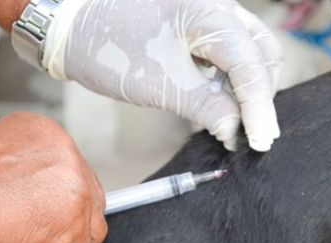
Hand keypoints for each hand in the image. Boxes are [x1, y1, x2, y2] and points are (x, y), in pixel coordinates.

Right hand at [0, 113, 106, 242]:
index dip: (59, 212)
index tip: (43, 232)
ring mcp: (73, 185)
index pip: (69, 180)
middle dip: (65, 238)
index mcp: (43, 134)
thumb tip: (35, 221)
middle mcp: (65, 153)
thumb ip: (25, 191)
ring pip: (86, 231)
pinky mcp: (71, 220)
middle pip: (84, 203)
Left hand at [42, 0, 281, 151]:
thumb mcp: (161, 84)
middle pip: (261, 54)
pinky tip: (220, 104)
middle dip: (259, 95)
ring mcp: (207, 15)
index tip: (261, 143)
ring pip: (247, 53)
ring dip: (246, 89)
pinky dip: (229, 81)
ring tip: (235, 124)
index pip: (252, 65)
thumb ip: (207, 107)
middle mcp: (216, 8)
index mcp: (211, 14)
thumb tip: (236, 131)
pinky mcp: (195, 27)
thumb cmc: (108, 45)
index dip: (260, 109)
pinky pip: (227, 54)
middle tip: (252, 135)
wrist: (69, 23)